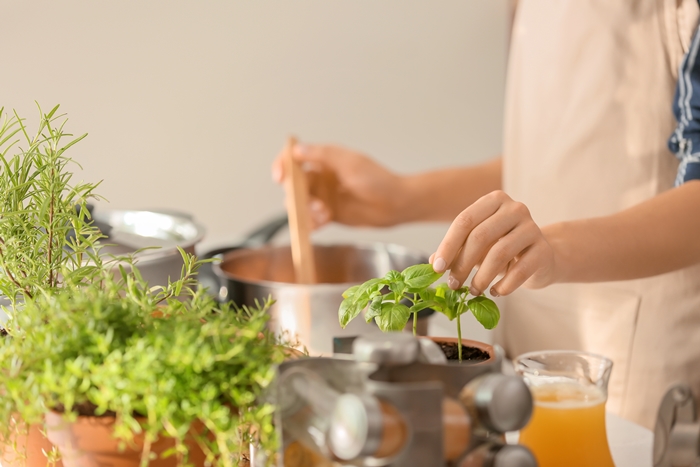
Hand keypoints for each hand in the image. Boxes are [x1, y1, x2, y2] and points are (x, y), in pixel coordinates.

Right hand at [272, 142, 403, 227]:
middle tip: (313, 204)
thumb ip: (322, 155)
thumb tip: (296, 150)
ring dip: (306, 211)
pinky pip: (311, 219)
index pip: (294, 159)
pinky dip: (312, 223)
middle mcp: (321, 178)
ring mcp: (323, 197)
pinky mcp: (328, 214)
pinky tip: (322, 222)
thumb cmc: (378, 181)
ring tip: (324, 214)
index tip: (280, 177)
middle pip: (294, 185)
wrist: (396, 206)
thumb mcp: (350, 164)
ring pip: (300, 205)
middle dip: (298, 196)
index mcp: (324, 160)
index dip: (282, 166)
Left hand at [430, 190, 555, 295]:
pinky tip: (495, 292)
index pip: (465, 220)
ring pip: (499, 253)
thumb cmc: (502, 248)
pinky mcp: (544, 250)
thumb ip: (456, 250)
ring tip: (473, 291)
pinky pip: (520, 270)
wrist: (541, 257)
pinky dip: (503, 286)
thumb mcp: (477, 246)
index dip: (448, 245)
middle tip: (453, 284)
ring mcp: (532, 228)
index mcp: (494, 200)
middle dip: (462, 264)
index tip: (437, 268)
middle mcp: (515, 209)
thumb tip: (433, 263)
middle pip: (480, 236)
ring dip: (481, 277)